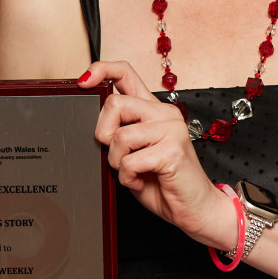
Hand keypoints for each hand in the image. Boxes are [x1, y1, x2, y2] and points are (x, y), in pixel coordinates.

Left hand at [81, 59, 237, 248]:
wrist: (194, 208)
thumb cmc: (162, 182)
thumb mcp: (133, 152)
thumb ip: (118, 133)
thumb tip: (94, 123)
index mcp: (152, 110)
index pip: (125, 73)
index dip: (101, 70)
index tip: (84, 81)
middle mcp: (164, 113)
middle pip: (115, 103)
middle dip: (103, 134)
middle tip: (117, 155)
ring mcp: (171, 129)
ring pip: (119, 136)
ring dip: (117, 162)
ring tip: (133, 172)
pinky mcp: (172, 150)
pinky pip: (129, 161)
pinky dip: (128, 177)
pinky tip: (142, 180)